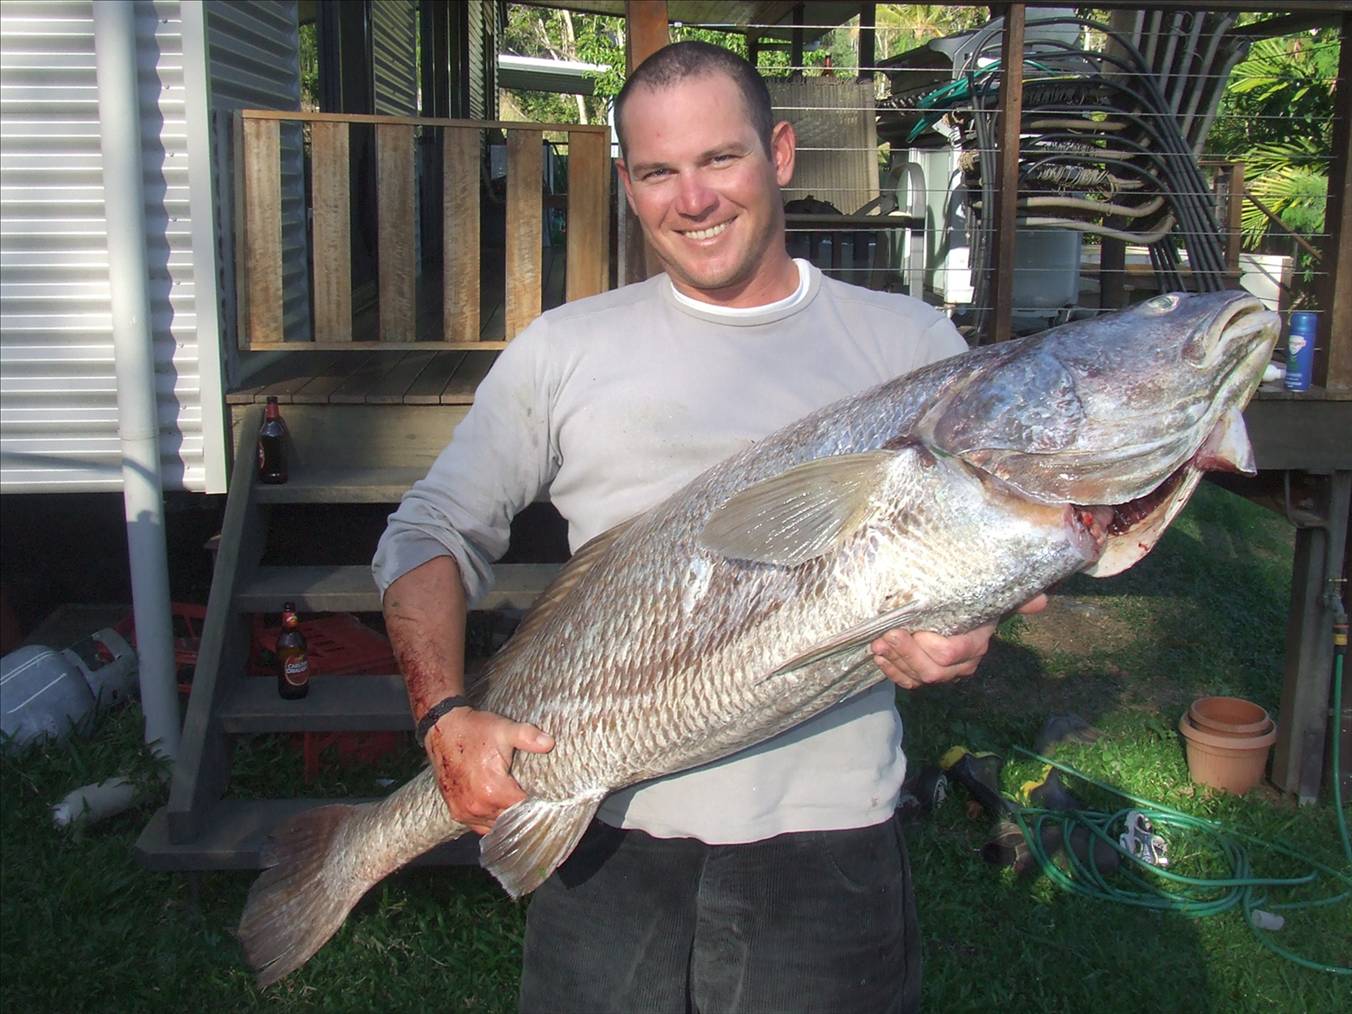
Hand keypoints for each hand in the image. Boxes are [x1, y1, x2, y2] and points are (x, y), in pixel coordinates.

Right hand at [423, 707, 553, 834]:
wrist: (442, 729)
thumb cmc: (474, 730)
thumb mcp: (504, 729)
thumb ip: (528, 737)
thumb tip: (549, 743)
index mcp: (493, 790)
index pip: (524, 808)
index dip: (537, 803)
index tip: (545, 795)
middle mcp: (478, 806)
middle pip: (511, 819)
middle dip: (523, 811)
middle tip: (534, 799)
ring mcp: (464, 812)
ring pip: (496, 825)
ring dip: (507, 817)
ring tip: (516, 803)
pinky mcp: (456, 812)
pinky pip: (479, 826)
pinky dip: (490, 820)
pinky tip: (499, 808)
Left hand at [871, 594, 1047, 689]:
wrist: (960, 613)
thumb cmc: (972, 600)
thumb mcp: (990, 595)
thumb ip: (1015, 597)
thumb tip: (1042, 600)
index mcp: (975, 643)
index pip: (951, 653)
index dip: (927, 646)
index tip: (907, 627)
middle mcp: (961, 664)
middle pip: (932, 671)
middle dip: (905, 654)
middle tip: (885, 635)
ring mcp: (943, 673)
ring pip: (917, 678)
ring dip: (894, 663)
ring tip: (876, 644)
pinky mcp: (924, 675)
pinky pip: (908, 682)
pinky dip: (891, 671)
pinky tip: (879, 658)